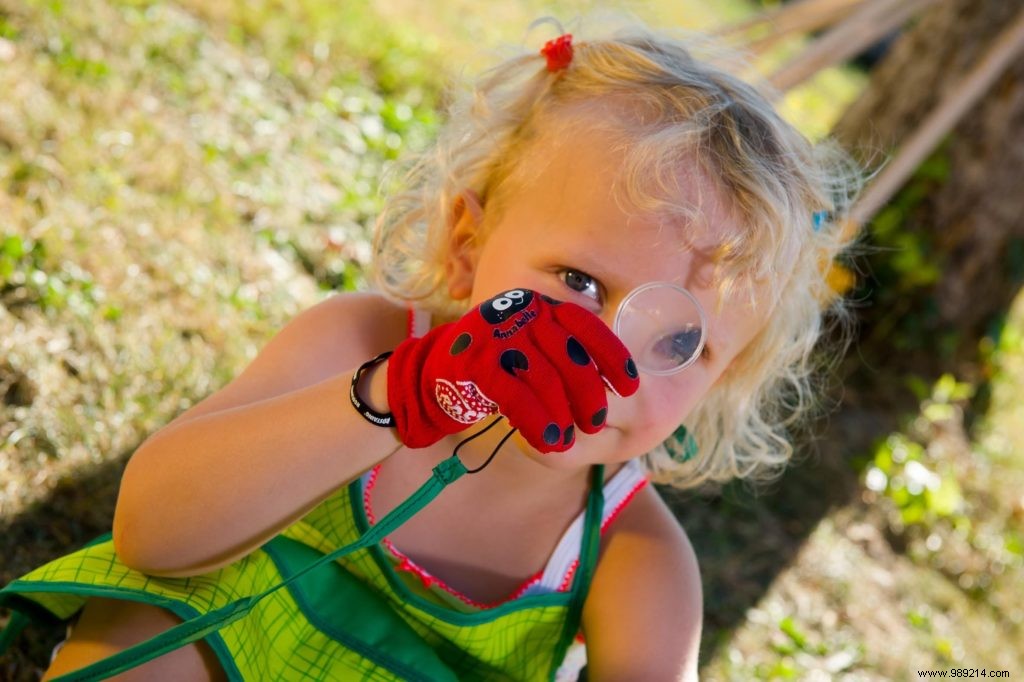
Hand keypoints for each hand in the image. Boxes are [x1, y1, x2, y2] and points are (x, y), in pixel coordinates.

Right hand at [387, 288, 638, 452]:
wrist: (428, 374)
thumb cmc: (491, 366)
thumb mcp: (527, 348)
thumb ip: (560, 354)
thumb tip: (609, 385)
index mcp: (538, 305)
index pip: (586, 326)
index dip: (613, 356)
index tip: (631, 386)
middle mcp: (520, 312)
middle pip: (570, 356)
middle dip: (589, 395)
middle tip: (596, 423)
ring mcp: (497, 334)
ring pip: (545, 379)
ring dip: (563, 416)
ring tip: (570, 441)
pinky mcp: (476, 362)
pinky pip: (517, 397)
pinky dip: (538, 423)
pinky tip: (549, 441)